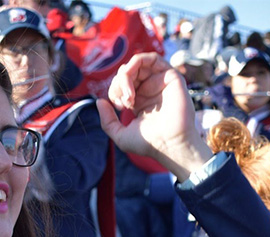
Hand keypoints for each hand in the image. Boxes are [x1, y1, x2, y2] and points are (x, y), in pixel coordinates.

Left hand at [97, 52, 212, 181]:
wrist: (169, 144)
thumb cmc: (149, 144)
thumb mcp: (120, 135)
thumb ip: (107, 121)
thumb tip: (99, 101)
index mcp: (140, 100)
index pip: (121, 84)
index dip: (114, 91)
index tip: (120, 107)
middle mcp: (150, 89)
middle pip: (126, 72)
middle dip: (118, 84)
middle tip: (124, 102)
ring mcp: (160, 81)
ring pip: (136, 64)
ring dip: (125, 76)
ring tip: (128, 94)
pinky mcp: (170, 76)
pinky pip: (151, 58)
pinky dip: (135, 64)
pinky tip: (131, 81)